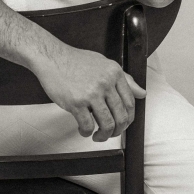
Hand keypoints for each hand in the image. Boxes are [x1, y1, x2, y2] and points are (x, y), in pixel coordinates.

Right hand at [32, 41, 146, 140]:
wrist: (52, 57)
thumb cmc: (75, 60)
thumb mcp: (104, 64)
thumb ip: (125, 79)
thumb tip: (141, 93)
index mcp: (114, 73)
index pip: (130, 102)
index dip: (128, 118)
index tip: (123, 123)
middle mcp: (105, 83)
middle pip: (121, 116)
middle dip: (118, 130)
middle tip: (111, 133)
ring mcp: (91, 93)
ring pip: (107, 124)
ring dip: (104, 135)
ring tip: (98, 136)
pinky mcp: (76, 102)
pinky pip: (87, 125)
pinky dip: (87, 132)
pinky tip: (83, 130)